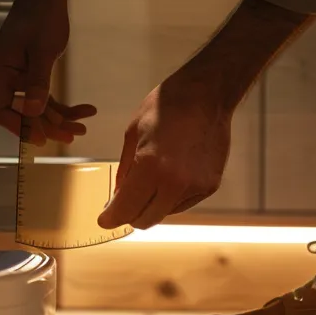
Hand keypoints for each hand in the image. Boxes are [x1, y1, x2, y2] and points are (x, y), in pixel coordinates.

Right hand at [0, 0, 96, 145]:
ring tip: (82, 126)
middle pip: (21, 113)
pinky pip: (43, 98)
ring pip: (35, 108)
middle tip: (71, 135)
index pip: (0, 110)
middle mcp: (1, 78)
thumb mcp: (42, 52)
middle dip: (47, 125)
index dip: (19, 127)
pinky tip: (84, 110)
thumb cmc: (40, 17)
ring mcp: (15, 78)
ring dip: (58, 118)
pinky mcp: (30, 76)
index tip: (41, 138)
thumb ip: (37, 83)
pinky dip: (62, 105)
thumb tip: (32, 112)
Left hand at [97, 75, 231, 229]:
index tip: (105, 219)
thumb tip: (117, 198)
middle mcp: (175, 182)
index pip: (125, 209)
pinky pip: (183, 204)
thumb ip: (125, 171)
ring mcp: (195, 186)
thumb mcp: (132, 135)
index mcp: (150, 166)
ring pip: (164, 213)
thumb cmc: (166, 107)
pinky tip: (170, 175)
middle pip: (145, 220)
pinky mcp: (210, 186)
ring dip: (152, 205)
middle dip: (130, 215)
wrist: (206, 94)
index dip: (111, 218)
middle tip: (123, 205)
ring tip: (151, 180)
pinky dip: (171, 197)